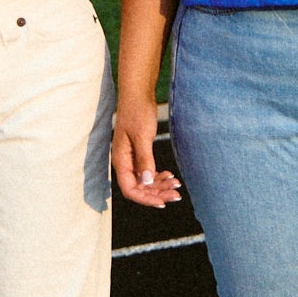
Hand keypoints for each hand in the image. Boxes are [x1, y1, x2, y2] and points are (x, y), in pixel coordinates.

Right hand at [110, 89, 182, 206]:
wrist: (138, 94)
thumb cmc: (137, 112)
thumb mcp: (142, 136)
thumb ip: (144, 160)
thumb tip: (146, 182)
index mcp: (121, 160)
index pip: (130, 189)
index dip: (145, 198)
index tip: (162, 202)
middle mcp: (124, 162)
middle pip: (139, 188)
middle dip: (157, 193)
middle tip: (176, 195)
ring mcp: (132, 159)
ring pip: (145, 181)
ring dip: (160, 186)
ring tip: (176, 186)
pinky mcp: (139, 153)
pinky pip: (147, 171)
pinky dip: (159, 176)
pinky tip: (170, 176)